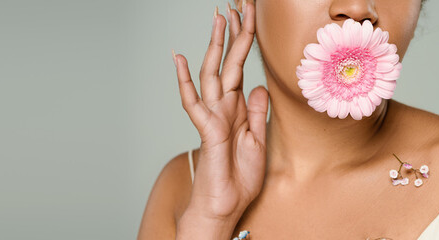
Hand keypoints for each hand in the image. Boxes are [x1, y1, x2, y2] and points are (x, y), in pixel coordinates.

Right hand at [172, 1, 267, 222]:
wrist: (225, 206)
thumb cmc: (238, 178)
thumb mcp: (258, 141)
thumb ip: (257, 114)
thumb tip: (258, 87)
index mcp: (236, 109)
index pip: (240, 68)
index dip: (244, 42)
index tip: (248, 17)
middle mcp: (222, 108)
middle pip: (226, 63)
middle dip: (233, 33)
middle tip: (235, 5)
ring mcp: (213, 117)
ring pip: (212, 73)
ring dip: (215, 45)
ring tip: (218, 17)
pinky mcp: (207, 130)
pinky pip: (194, 102)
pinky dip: (185, 81)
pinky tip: (180, 59)